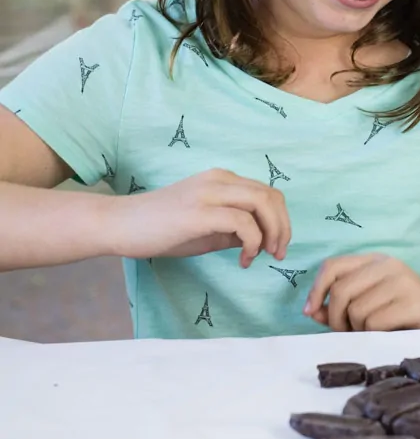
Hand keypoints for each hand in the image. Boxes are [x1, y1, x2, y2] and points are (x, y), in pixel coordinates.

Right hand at [108, 169, 290, 266]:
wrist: (118, 225)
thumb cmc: (159, 228)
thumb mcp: (206, 228)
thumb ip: (234, 229)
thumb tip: (261, 240)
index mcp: (222, 179)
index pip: (268, 192)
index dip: (281, 219)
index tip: (276, 245)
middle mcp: (219, 180)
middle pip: (271, 196)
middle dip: (283, 227)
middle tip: (278, 253)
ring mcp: (208, 194)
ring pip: (262, 203)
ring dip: (272, 232)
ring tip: (264, 255)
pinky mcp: (199, 213)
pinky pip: (242, 222)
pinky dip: (252, 242)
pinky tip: (243, 259)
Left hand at [304, 253, 419, 331]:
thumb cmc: (403, 313)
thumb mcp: (368, 305)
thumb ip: (338, 307)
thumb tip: (311, 311)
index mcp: (374, 261)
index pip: (333, 266)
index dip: (316, 289)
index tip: (310, 311)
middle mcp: (387, 265)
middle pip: (340, 291)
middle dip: (335, 318)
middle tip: (345, 332)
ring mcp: (401, 281)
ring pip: (356, 310)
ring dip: (357, 330)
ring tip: (372, 332)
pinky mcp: (412, 302)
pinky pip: (374, 323)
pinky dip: (373, 335)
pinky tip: (387, 334)